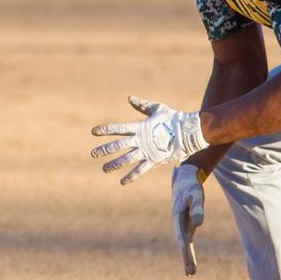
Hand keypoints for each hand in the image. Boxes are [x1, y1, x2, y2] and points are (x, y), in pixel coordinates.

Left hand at [90, 95, 205, 184]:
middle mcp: (140, 140)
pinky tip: (122, 181)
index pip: (118, 129)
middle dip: (104, 149)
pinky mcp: (154, 160)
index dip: (105, 130)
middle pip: (118, 146)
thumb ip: (142, 105)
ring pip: (126, 159)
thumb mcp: (156, 109)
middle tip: (92, 153)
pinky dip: (131, 176)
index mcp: (139, 127)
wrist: (188, 132)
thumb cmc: (173, 118)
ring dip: (114, 164)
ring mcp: (146, 151)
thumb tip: (129, 98)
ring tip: (104, 168)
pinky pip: (140, 170)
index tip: (93, 132)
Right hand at [172, 165, 205, 275]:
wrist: (185, 178)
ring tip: (190, 273)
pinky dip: (188, 250)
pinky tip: (189, 259)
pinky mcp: (186, 223)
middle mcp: (177, 223)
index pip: (181, 237)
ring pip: (184, 243)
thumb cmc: (191, 186)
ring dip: (186, 257)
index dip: (185, 250)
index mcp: (177, 217)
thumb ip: (198, 209)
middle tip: (190, 273)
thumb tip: (199, 224)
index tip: (188, 261)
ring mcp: (181, 224)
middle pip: (182, 243)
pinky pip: (187, 240)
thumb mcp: (196, 196)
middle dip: (186, 258)